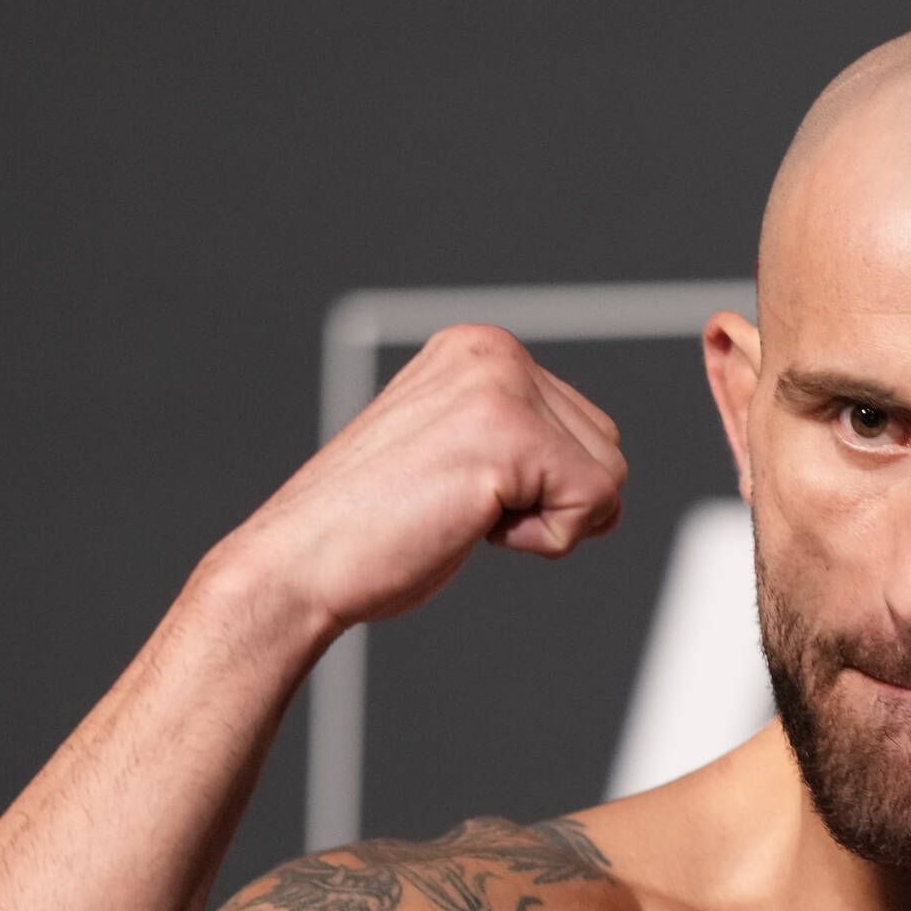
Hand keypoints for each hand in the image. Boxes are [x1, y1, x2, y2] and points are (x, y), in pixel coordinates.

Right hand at [230, 325, 629, 630]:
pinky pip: (595, 503)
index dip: (542, 488)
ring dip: (548, 521)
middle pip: (607, 449)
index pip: (585, 428)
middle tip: (463, 506)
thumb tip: (607, 478)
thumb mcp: (457, 451)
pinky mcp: (510, 433)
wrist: (301, 562)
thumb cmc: (372, 528)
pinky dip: (546, 540)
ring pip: (609, 477)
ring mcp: (501, 387)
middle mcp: (494, 352)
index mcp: (479, 349)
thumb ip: (523, 437)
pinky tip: (474, 526)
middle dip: (553, 502)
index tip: (462, 489)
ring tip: (465, 511)